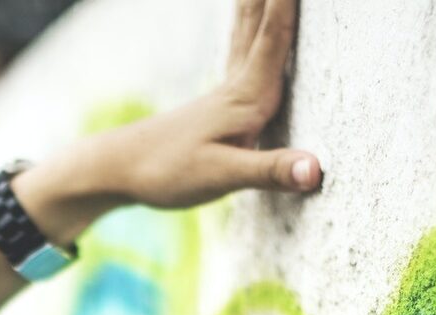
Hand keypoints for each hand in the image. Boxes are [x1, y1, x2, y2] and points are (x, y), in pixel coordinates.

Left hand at [13, 0, 320, 242]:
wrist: (119, 170)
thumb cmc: (167, 171)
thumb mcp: (223, 177)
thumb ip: (271, 171)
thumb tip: (315, 169)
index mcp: (245, 99)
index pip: (273, 40)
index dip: (288, 7)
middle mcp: (237, 87)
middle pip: (258, 24)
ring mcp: (225, 92)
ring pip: (248, 31)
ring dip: (259, 2)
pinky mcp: (217, 104)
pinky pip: (242, 50)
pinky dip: (251, 25)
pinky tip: (251, 24)